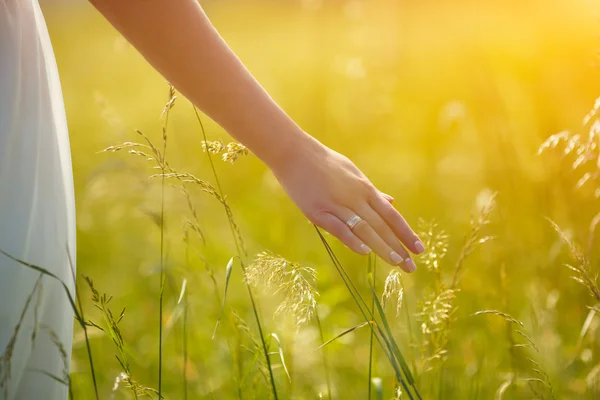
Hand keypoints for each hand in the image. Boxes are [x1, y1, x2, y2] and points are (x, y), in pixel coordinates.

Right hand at [271, 137, 423, 271]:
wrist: (294, 153)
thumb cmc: (324, 163)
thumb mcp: (353, 173)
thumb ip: (372, 191)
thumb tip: (391, 203)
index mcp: (365, 189)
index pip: (391, 216)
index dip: (406, 233)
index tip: (419, 249)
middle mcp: (355, 198)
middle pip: (382, 226)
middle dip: (398, 247)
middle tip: (412, 267)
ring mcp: (337, 205)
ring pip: (365, 229)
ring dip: (382, 247)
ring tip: (397, 263)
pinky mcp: (318, 211)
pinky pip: (339, 228)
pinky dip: (353, 240)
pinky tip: (365, 252)